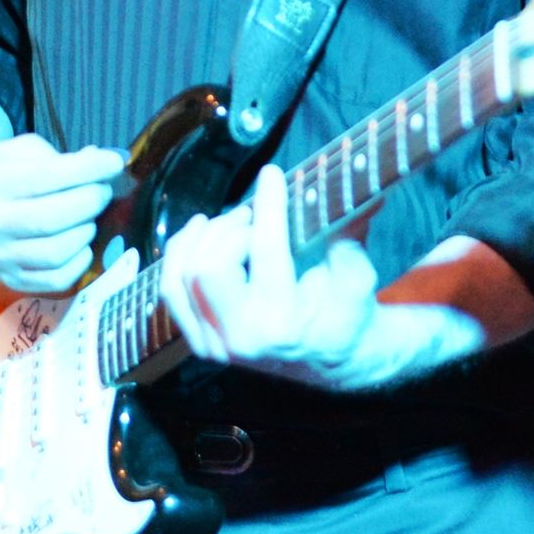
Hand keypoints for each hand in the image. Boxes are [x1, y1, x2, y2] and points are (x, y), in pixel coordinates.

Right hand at [0, 134, 124, 292]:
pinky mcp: (8, 279)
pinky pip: (54, 280)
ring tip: (89, 215)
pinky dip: (78, 261)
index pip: (47, 177)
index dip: (88, 170)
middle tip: (103, 189)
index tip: (114, 162)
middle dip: (91, 200)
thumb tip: (103, 162)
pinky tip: (81, 242)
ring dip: (85, 230)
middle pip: (53, 217)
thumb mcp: (16, 151)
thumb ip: (58, 155)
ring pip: (55, 252)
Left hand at [160, 164, 487, 390]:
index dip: (268, 204)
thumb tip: (363, 190)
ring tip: (233, 223)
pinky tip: (203, 234)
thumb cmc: (346, 311)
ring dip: (204, 238)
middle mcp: (241, 339)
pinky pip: (170, 290)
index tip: (271, 173)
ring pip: (181, 275)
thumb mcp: (357, 274)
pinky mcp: (199, 340)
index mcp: (282, 324)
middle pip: (208, 265)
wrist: (331, 360)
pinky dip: (182, 254)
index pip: (264, 250)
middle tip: (254, 214)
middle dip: (231, 228)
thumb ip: (350, 231)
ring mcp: (214, 345)